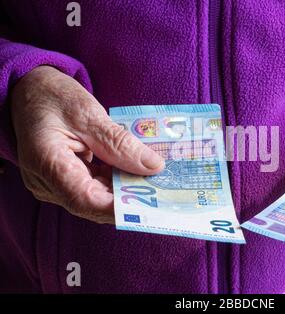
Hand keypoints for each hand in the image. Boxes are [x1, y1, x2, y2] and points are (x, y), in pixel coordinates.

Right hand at [11, 66, 163, 223]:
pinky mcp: (67, 180)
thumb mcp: (89, 114)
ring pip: (98, 198)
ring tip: (157, 182)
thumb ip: (120, 143)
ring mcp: (56, 185)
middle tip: (164, 193)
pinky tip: (138, 173)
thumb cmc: (53, 97)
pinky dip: (117, 181)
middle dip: (130, 200)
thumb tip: (154, 167)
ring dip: (127, 190)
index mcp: (47, 162)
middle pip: (94, 203)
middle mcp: (48, 182)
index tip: (152, 204)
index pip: (85, 199)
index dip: (120, 207)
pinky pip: (96, 188)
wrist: (30, 92)